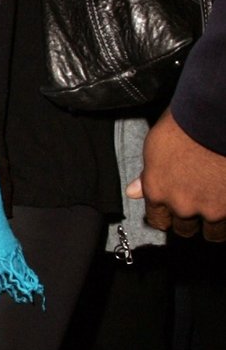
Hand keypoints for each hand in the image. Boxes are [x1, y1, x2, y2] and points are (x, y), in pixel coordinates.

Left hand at [126, 109, 225, 240]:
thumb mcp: (156, 146)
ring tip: (216, 202)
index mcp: (158, 191)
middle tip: (197, 201)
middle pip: (183, 229)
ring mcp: (211, 208)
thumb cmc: (186, 123)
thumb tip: (134, 191)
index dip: (165, 214)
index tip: (172, 209)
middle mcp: (182, 205)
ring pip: (212, 231)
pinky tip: (225, 198)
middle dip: (189, 218)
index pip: (157, 220)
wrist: (217, 117)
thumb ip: (148, 176)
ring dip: (213, 220)